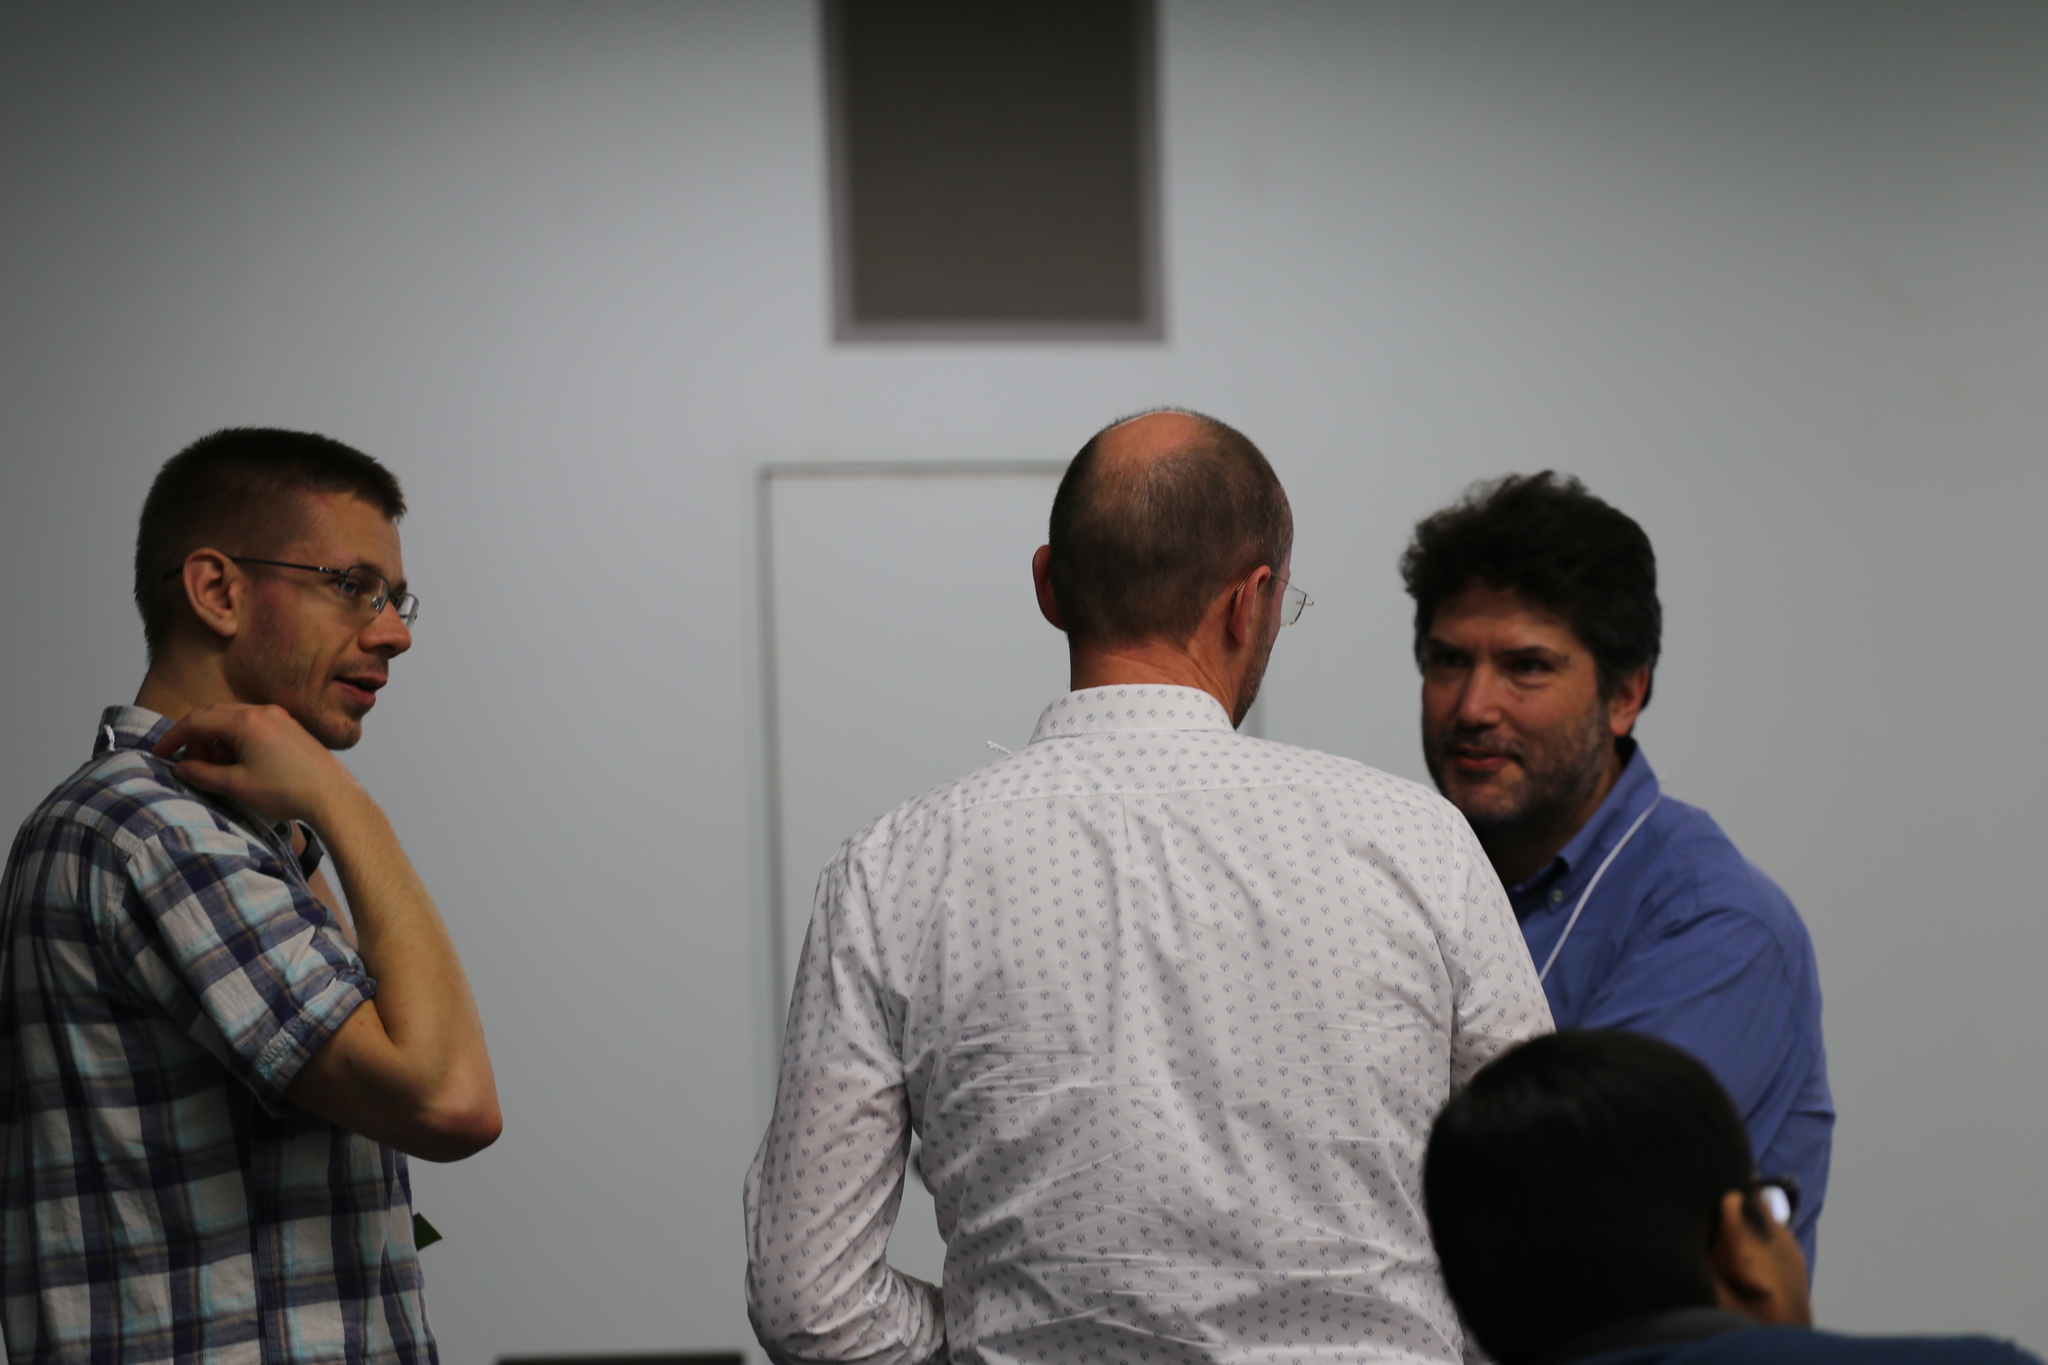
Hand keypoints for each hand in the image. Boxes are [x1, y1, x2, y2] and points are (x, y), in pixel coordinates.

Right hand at [154, 703, 362, 826]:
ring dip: (218, 742)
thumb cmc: (286, 791)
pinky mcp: (291, 728)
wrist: (334, 796)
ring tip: (219, 771)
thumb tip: (181, 768)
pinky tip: (241, 767)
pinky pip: (254, 727)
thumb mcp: (236, 786)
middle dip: (197, 740)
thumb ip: (202, 774)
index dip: (173, 737)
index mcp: (246, 721)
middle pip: (215, 716)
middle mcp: (263, 711)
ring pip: (234, 721)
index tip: (159, 754)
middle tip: (192, 766)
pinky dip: (238, 742)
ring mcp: (280, 718)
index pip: (196, 721)